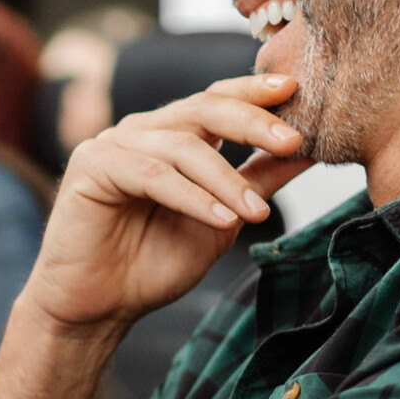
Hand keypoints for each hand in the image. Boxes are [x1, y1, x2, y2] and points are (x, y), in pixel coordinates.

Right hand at [23, 74, 315, 334]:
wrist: (97, 308)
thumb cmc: (150, 265)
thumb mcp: (222, 219)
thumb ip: (257, 182)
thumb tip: (307, 152)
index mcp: (171, 135)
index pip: (217, 99)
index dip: (254, 92)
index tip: (298, 90)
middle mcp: (142, 131)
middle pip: (203, 108)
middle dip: (252, 122)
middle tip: (292, 141)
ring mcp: (114, 144)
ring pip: (182, 145)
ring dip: (226, 179)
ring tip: (256, 213)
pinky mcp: (92, 166)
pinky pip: (152, 173)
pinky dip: (191, 196)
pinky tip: (220, 219)